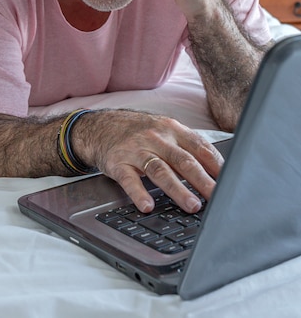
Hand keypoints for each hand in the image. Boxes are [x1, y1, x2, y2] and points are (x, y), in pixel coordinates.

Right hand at [75, 109, 223, 212]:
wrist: (101, 127)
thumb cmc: (139, 132)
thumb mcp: (164, 131)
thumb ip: (187, 148)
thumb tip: (217, 173)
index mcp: (172, 129)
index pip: (200, 147)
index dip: (217, 165)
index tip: (231, 182)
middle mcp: (156, 138)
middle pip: (183, 160)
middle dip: (202, 180)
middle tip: (217, 198)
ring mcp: (136, 150)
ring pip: (160, 170)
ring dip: (177, 189)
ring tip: (192, 206)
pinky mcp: (118, 163)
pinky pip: (129, 179)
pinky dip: (138, 193)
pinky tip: (147, 206)